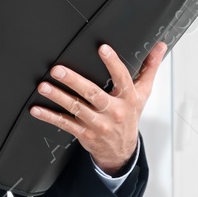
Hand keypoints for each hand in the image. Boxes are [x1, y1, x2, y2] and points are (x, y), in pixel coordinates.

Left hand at [30, 41, 166, 175]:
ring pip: (76, 108)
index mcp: (128, 98)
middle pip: (93, 94)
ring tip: (43, 86)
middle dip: (74, 81)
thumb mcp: (143, 93)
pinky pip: (65, 123)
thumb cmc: (130, 116)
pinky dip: (49, 116)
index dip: (113, 63)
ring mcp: (97, 124)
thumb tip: (160, 46)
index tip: (103, 49)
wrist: (122, 150)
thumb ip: (150, 68)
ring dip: (58, 97)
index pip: (122, 78)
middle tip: (58, 69)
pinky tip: (37, 109)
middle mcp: (113, 111)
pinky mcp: (84, 133)